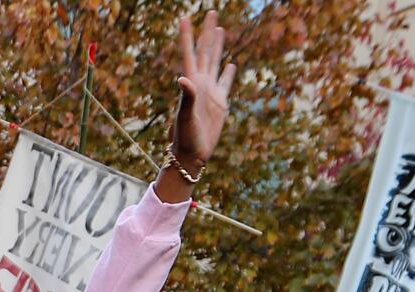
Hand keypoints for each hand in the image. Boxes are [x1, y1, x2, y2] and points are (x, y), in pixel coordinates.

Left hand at [170, 11, 235, 170]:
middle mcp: (200, 83)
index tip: (184, 17)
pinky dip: (228, 73)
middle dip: (207, 32)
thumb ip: (186, 96)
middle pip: (205, 51)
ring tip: (220, 29)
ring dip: (217, 46)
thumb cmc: (185, 137)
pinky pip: (225, 83)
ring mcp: (211, 92)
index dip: (187, 35)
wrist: (192, 155)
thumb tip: (183, 78)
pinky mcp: (220, 103)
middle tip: (211, 12)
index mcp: (191, 83)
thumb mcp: (185, 116)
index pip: (189, 53)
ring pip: (215, 62)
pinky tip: (230, 64)